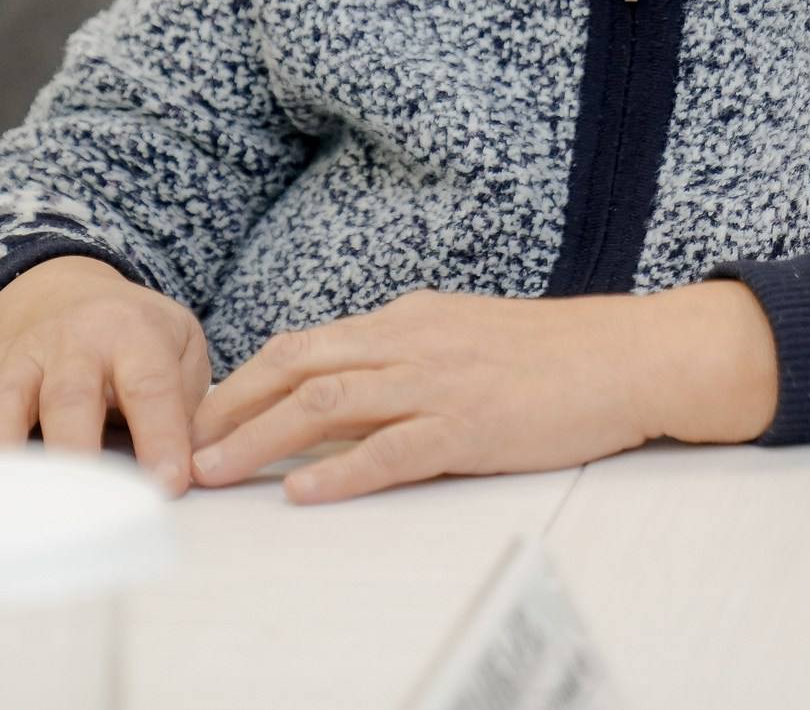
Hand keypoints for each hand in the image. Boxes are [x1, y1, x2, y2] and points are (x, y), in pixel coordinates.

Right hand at [0, 255, 212, 494]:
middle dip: (75, 455)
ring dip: (5, 460)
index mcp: (131, 333)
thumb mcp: (182, 349)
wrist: (71, 296)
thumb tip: (196, 466)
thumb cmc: (137, 341)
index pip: (149, 386)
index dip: (160, 436)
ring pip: (0, 406)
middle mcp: (68, 342)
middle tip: (84, 510)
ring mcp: (14, 361)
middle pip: (67, 397)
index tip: (168, 485)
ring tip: (13, 514)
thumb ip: (191, 403)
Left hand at [188, 280, 778, 504]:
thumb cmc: (553, 354)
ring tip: (214, 472)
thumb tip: (349, 386)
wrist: (628, 355)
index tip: (202, 415)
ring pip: (327, 403)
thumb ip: (406, 355)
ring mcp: (440, 382)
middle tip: (181, 447)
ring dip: (260, 438)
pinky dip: (340, 469)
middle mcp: (412, 342)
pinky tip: (303, 490)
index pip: (305, 344)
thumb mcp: (465, 336)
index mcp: (409, 319)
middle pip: (297, 366)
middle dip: (230, 408)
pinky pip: (392, 449)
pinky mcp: (471, 425)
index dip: (244, 381)